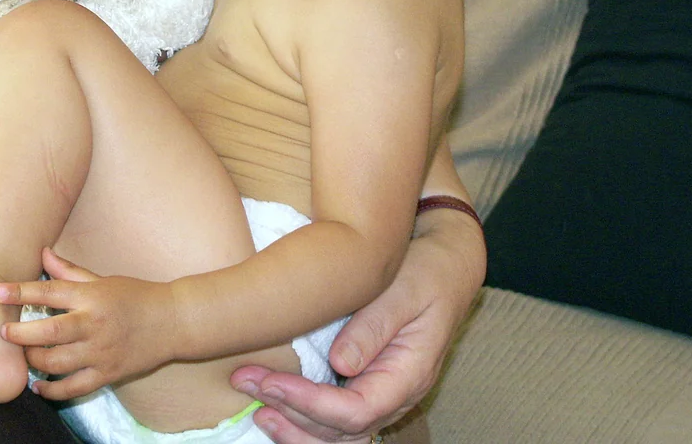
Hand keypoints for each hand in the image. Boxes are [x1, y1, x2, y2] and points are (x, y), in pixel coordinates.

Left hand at [0, 248, 175, 398]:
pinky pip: (73, 388)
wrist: (172, 321)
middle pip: (49, 332)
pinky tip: (38, 386)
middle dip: (21, 333)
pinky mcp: (107, 374)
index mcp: (91, 297)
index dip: (20, 291)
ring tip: (26, 354)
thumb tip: (43, 253)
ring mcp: (100, 352)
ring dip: (34, 360)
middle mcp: (94, 324)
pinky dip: (52, 391)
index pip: (49, 292)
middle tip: (4, 331)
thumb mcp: (102, 279)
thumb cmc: (135, 295)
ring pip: (57, 363)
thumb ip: (69, 271)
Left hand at [231, 211, 484, 442]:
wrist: (445, 265)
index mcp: (408, 374)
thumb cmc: (426, 272)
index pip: (355, 411)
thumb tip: (341, 363)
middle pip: (342, 431)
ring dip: (296, 428)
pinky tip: (278, 406)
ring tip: (257, 410)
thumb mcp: (403, 290)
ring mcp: (384, 393)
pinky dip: (307, 420)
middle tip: (247, 385)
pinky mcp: (369, 383)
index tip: (268, 382)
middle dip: (290, 414)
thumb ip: (374, 326)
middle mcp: (397, 394)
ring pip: (339, 435)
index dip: (308, 403)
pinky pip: (338, 418)